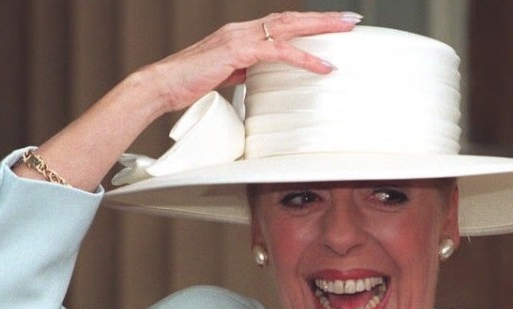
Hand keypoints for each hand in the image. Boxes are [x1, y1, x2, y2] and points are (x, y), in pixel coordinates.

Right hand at [18, 11, 359, 190]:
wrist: (161, 86)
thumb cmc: (186, 85)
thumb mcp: (222, 77)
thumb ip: (241, 72)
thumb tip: (255, 77)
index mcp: (240, 36)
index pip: (280, 24)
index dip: (306, 24)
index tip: (331, 26)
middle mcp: (242, 30)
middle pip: (291, 19)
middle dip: (324, 18)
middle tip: (352, 19)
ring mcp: (240, 38)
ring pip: (290, 27)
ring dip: (321, 28)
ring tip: (347, 30)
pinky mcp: (238, 52)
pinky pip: (280, 51)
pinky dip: (304, 57)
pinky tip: (324, 65)